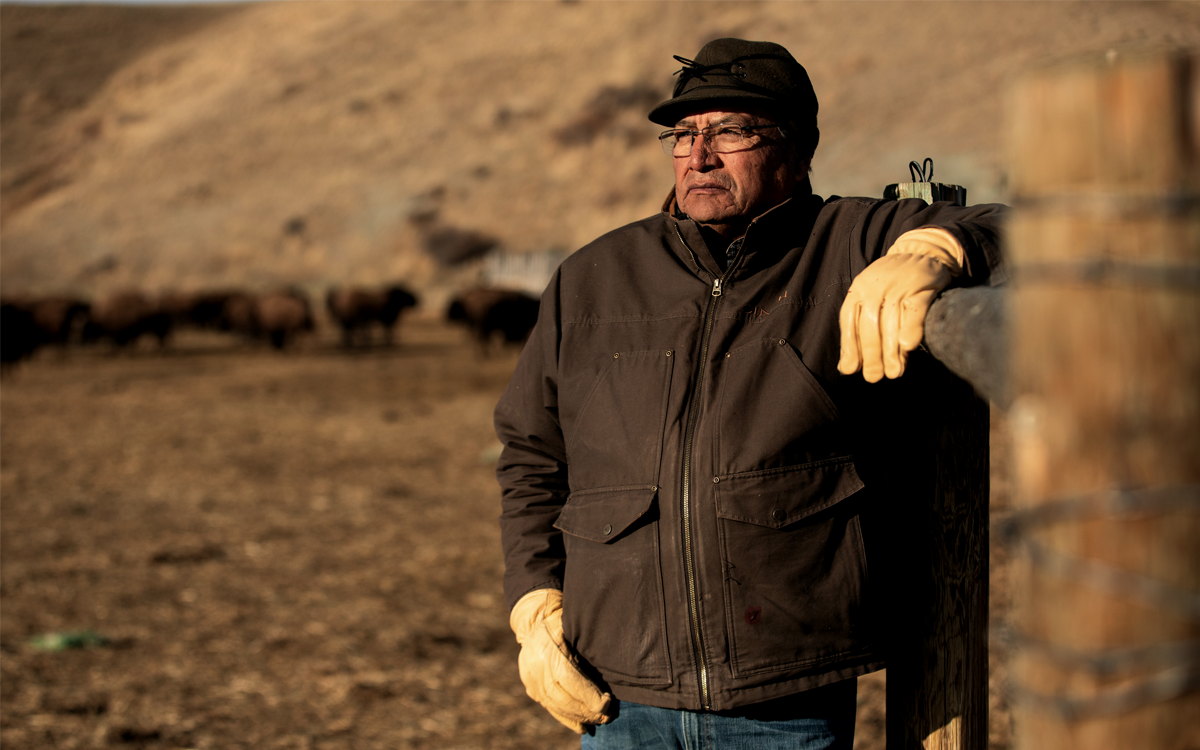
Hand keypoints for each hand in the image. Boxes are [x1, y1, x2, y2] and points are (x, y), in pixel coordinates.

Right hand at [510, 589, 613, 732]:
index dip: (587, 694)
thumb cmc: (561, 620)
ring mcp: (531, 679)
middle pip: (562, 697)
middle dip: (586, 709)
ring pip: (555, 705)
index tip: (606, 702)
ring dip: (578, 716)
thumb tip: (608, 663)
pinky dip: (566, 718)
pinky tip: (582, 727)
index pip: (568, 679)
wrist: (534, 622)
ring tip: (597, 721)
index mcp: (548, 649)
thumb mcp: (572, 625)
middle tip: (606, 716)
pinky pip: (549, 707)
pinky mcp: (531, 688)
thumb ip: (586, 643)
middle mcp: (536, 667)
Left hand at [837, 228, 964, 381]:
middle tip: (875, 377)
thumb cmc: (892, 286)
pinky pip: (915, 310)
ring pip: (891, 322)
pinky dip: (911, 328)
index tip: (853, 370)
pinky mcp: (923, 285)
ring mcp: (900, 284)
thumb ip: (858, 330)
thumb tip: (846, 368)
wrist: (923, 253)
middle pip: (870, 326)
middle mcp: (876, 285)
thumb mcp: (870, 301)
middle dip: (872, 355)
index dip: (851, 347)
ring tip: (894, 372)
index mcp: (858, 289)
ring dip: (892, 351)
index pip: (849, 322)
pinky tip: (908, 347)